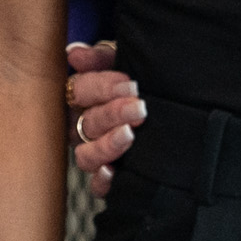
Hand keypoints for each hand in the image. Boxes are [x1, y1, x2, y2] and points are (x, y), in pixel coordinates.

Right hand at [62, 40, 142, 204]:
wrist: (165, 105)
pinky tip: (113, 172)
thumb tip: (74, 54)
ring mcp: (93, 152)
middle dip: (113, 114)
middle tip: (139, 108)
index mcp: (81, 97)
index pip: (79, 91)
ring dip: (106, 145)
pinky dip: (102, 182)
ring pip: (86, 156)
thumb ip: (101, 56)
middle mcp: (82, 127)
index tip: (130, 86)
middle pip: (87, 123)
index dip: (102, 88)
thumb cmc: (135, 81)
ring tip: (129, 135)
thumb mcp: (121, 61)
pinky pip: (97, 186)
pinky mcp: (108, 176)